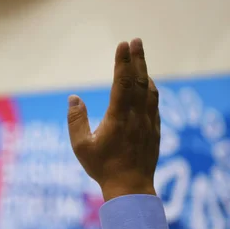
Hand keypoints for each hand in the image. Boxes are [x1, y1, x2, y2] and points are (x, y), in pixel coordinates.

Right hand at [67, 38, 159, 200]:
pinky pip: (154, 104)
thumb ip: (76, 120)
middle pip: (139, 81)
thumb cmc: (102, 168)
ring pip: (149, 91)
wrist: (131, 188)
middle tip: (136, 40)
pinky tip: (147, 85)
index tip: (123, 44)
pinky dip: (150, 89)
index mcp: (118, 117)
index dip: (123, 62)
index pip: (122, 82)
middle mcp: (136, 116)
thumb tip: (73, 97)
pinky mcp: (155, 131)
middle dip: (137, 59)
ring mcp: (148, 123)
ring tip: (141, 58)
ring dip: (145, 72)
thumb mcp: (81, 146)